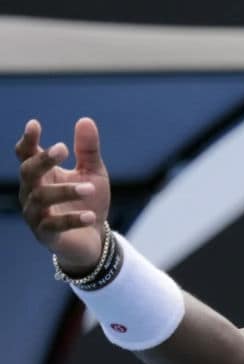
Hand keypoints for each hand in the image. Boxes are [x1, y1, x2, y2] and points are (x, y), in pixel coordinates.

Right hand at [14, 118, 111, 272]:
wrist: (93, 238)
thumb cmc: (88, 201)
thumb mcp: (93, 173)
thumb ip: (88, 150)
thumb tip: (86, 120)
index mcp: (41, 174)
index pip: (26, 154)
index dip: (28, 140)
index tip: (35, 124)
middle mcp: (32, 192)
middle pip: (28, 172)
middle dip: (43, 160)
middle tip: (63, 149)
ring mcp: (36, 214)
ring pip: (42, 197)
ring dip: (66, 190)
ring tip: (90, 188)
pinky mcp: (46, 235)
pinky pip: (54, 225)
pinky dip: (72, 219)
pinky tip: (90, 215)